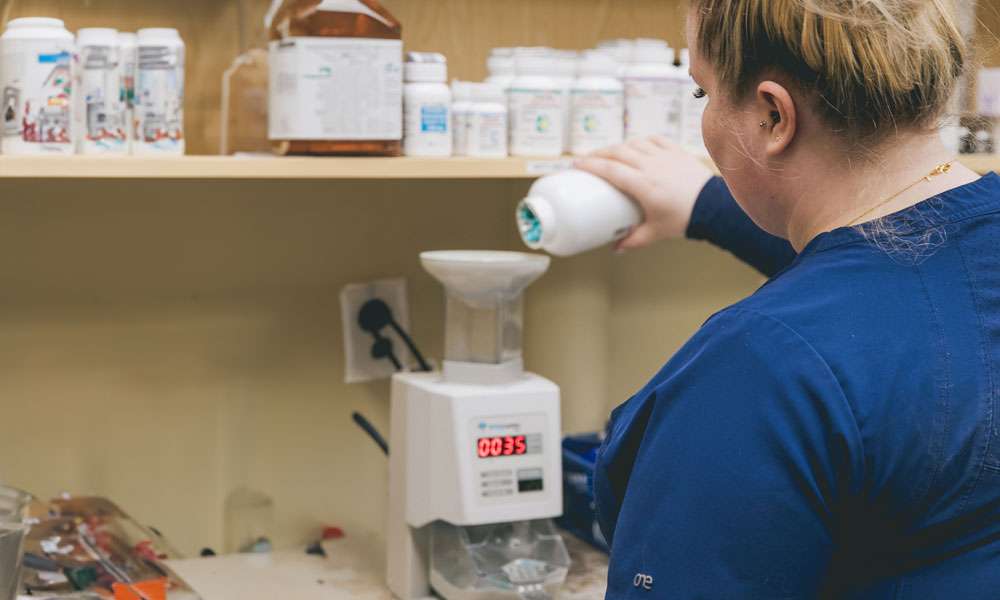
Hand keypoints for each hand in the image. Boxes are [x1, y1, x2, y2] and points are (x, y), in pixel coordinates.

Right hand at [574, 136, 714, 250]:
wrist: (713, 206)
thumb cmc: (683, 219)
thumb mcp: (655, 232)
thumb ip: (633, 240)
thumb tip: (616, 249)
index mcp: (642, 184)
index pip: (609, 169)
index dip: (590, 165)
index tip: (576, 165)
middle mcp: (650, 166)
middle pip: (617, 152)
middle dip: (598, 153)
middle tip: (587, 159)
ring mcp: (664, 156)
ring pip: (634, 144)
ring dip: (618, 146)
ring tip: (608, 153)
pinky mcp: (676, 152)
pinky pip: (654, 139)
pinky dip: (641, 141)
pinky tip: (636, 144)